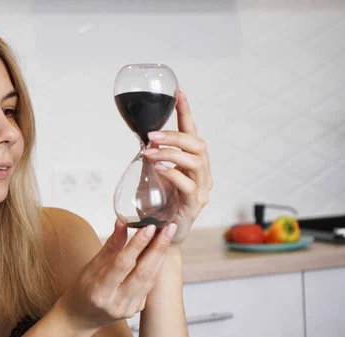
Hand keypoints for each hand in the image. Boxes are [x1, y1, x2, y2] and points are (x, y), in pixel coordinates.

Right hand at [55, 220, 177, 332]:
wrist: (82, 316)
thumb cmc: (83, 288)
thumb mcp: (91, 266)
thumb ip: (110, 246)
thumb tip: (122, 223)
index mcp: (99, 291)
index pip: (122, 264)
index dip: (137, 244)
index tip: (149, 227)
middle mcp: (116, 303)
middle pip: (143, 272)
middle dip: (158, 248)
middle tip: (168, 228)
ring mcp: (128, 309)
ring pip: (150, 280)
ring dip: (160, 256)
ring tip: (167, 236)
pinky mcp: (137, 309)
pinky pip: (150, 286)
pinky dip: (156, 267)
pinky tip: (159, 252)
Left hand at [142, 88, 212, 244]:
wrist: (162, 237)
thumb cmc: (159, 206)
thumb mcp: (154, 177)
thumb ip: (153, 159)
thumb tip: (141, 139)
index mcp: (194, 163)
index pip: (192, 132)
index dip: (186, 112)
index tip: (178, 91)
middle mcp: (203, 174)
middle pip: (198, 145)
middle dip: (176, 136)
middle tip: (152, 134)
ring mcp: (202, 190)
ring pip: (195, 162)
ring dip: (171, 153)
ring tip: (149, 151)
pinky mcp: (195, 205)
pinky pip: (188, 184)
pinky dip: (172, 173)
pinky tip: (159, 168)